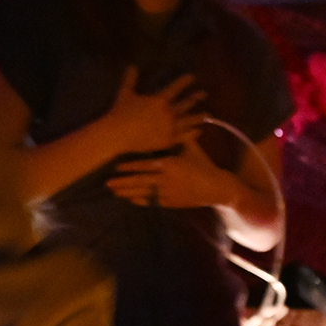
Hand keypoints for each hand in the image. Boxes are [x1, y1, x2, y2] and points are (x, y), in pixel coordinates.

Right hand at [99, 68, 203, 155]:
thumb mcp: (126, 93)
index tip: (192, 77)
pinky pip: (183, 136)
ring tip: (207, 115)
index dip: (184, 81)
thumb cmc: (120, 112)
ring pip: (187, 121)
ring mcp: (169, 128)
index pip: (175, 88)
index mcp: (159, 100)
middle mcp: (168, 113)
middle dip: (195, 98)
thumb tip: (132, 65)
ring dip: (198, 117)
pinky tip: (199, 131)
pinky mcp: (167, 140)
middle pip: (185, 104)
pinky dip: (192, 133)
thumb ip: (130, 79)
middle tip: (204, 94)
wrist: (118, 134)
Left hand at [107, 133, 239, 210]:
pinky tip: (130, 199)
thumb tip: (171, 122)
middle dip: (123, 182)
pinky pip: (153, 202)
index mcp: (171, 164)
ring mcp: (169, 193)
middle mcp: (167, 180)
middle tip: (108, 183)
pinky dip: (141, 200)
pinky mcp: (172, 203)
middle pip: (140, 181)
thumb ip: (179, 137)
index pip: (145, 165)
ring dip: (128, 192)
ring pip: (144, 193)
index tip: (116, 167)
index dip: (130, 167)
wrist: (217, 188)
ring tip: (115, 192)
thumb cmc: (204, 166)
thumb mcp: (192, 149)